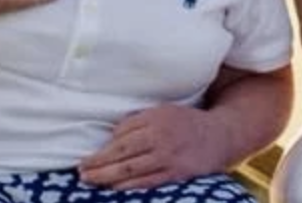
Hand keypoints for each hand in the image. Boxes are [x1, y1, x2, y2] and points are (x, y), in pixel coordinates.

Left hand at [78, 104, 223, 189]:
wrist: (220, 136)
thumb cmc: (186, 123)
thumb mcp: (163, 112)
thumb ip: (139, 121)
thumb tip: (112, 137)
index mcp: (156, 118)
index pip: (122, 133)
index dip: (103, 148)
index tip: (88, 157)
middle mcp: (161, 136)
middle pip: (122, 152)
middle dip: (99, 163)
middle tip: (81, 171)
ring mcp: (169, 156)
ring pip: (131, 169)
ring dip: (107, 177)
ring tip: (90, 180)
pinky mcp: (176, 173)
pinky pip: (147, 181)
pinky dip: (128, 186)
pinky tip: (113, 188)